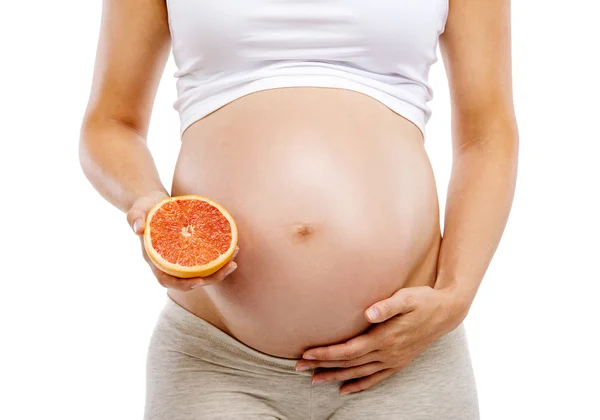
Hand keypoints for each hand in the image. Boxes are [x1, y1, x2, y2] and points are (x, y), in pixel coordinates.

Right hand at [127, 191, 239, 290]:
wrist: (152, 203)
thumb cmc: (143, 208)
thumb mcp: (136, 210)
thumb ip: (135, 218)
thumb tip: (138, 228)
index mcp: (156, 259)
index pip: (167, 280)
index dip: (183, 285)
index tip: (199, 281)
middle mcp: (170, 262)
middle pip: (191, 280)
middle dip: (212, 278)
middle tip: (230, 266)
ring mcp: (182, 257)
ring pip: (202, 270)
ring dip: (220, 268)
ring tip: (235, 258)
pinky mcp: (191, 249)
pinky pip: (206, 258)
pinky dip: (219, 255)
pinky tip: (233, 246)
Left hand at [296, 286, 467, 394]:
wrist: (447, 312)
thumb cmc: (424, 300)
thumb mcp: (408, 297)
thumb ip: (388, 305)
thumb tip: (369, 312)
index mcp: (385, 338)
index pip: (349, 350)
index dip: (326, 353)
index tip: (307, 353)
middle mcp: (388, 353)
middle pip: (349, 364)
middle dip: (322, 366)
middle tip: (298, 367)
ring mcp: (394, 360)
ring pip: (359, 374)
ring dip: (335, 378)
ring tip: (314, 380)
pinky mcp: (399, 362)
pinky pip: (376, 379)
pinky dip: (359, 386)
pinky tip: (345, 390)